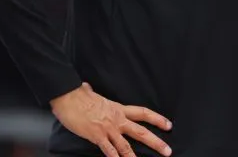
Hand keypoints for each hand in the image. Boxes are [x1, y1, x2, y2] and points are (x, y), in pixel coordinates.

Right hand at [50, 82, 172, 156]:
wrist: (69, 97)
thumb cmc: (78, 95)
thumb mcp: (91, 93)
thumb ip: (92, 92)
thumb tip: (87, 87)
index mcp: (118, 109)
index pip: (143, 113)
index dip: (157, 119)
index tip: (168, 125)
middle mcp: (117, 120)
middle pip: (141, 132)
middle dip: (156, 142)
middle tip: (168, 150)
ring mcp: (108, 129)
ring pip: (127, 146)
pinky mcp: (97, 137)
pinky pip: (109, 151)